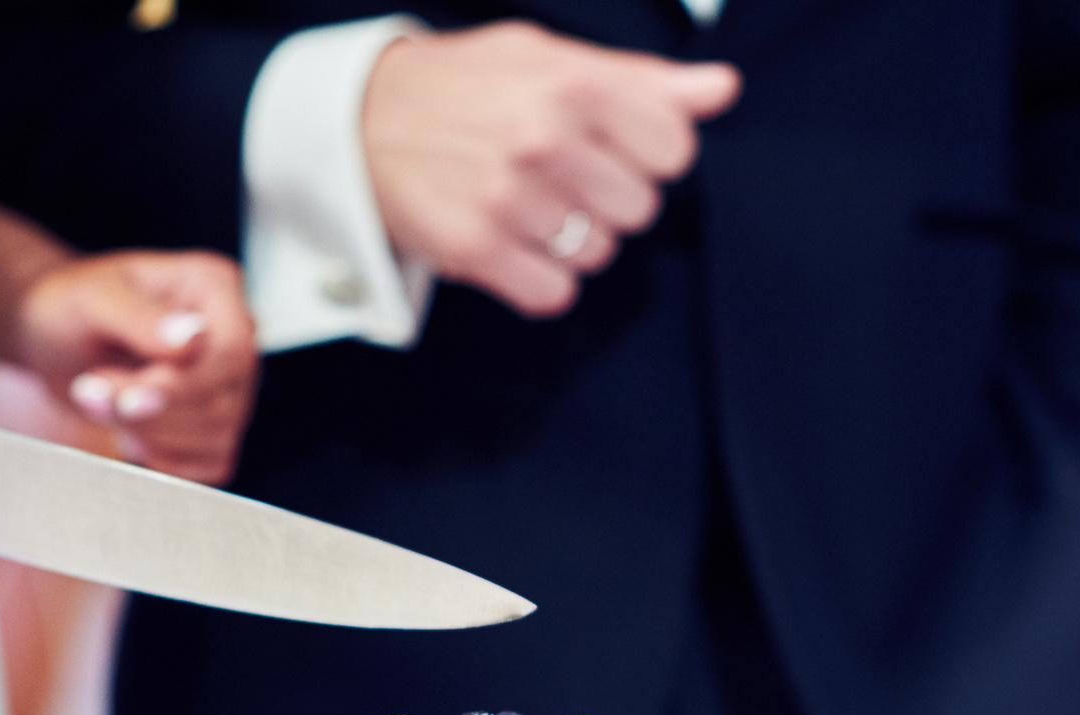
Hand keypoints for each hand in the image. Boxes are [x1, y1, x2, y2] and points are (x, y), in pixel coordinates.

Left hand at [11, 251, 258, 485]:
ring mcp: (227, 382)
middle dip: (155, 413)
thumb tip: (191, 338)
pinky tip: (130, 434)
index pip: (232, 353)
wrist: (53, 337)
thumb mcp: (93, 299)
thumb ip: (140, 317)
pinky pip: (209, 461)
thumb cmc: (70, 305)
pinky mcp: (211, 422)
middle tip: (93, 393)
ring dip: (152, 435)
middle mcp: (230, 334)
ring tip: (101, 404)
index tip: (129, 399)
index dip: (185, 387)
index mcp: (213, 287)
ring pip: (217, 436)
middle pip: (224, 401)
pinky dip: (166, 458)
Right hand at [362, 21, 738, 317]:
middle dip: (607, 198)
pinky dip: (539, 278)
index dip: (646, 154)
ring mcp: (508, 198)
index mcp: (572, 83)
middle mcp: (544, 139)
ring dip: (571, 240)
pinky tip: (511, 243)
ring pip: (598, 254)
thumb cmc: (463, 86)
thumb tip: (722, 90)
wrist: (357, 121)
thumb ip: (641, 81)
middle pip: (639, 209)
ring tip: (527, 206)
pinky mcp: (475, 249)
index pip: (673, 150)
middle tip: (558, 177)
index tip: (610, 147)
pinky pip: (552, 292)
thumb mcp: (550, 58)